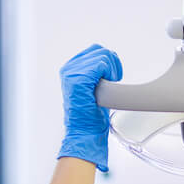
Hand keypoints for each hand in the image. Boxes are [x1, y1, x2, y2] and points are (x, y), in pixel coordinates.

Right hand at [58, 44, 122, 171]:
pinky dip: (110, 72)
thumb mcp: (92, 89)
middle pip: (100, 50)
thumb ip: (95, 74)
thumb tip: (110, 60)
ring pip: (103, 55)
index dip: (108, 61)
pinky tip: (110, 83)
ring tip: (111, 84)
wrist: (85, 132)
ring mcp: (72, 73)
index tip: (113, 76)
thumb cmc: (90, 116)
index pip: (95, 50)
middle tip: (114, 80)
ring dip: (112, 69)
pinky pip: (101, 63)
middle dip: (112, 64)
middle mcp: (69, 69)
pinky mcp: (79, 79)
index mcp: (70, 69)